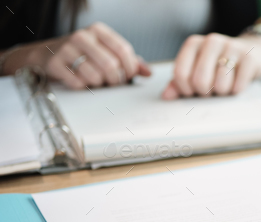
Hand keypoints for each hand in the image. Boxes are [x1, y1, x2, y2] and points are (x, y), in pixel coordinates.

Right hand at [7, 22, 150, 88]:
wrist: (47, 55)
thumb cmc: (83, 55)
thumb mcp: (107, 52)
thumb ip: (130, 61)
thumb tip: (148, 72)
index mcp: (98, 30)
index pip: (124, 50)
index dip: (130, 68)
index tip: (129, 76)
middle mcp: (82, 36)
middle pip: (111, 65)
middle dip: (116, 80)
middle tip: (112, 82)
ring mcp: (67, 48)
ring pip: (96, 76)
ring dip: (100, 84)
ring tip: (96, 81)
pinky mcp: (56, 63)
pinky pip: (79, 83)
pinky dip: (84, 87)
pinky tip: (81, 81)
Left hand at [162, 33, 260, 98]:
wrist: (252, 51)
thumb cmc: (219, 65)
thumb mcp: (197, 70)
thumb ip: (179, 83)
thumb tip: (166, 96)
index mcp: (194, 43)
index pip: (181, 74)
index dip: (186, 90)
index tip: (193, 92)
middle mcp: (211, 41)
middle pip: (200, 81)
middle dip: (205, 93)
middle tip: (210, 90)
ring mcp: (231, 47)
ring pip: (220, 85)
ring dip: (222, 93)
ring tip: (224, 85)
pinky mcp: (249, 57)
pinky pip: (238, 86)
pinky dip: (236, 91)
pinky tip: (237, 82)